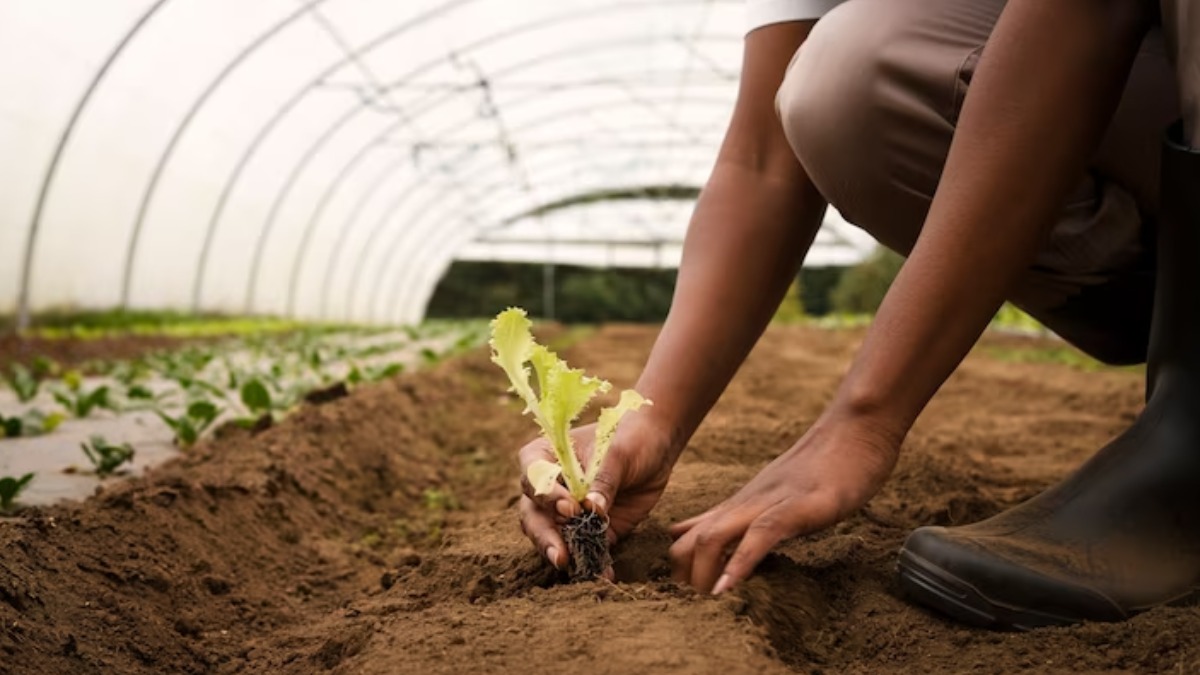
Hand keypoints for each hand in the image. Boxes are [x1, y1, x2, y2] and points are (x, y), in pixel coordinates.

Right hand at [518, 419, 675, 572]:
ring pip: (550, 536)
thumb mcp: (619, 453)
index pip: (533, 476)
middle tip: (560, 554)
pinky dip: (591, 563)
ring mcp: (565, 512)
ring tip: (572, 566)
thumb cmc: (631, 437)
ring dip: (560, 552)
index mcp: (547, 455)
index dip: (545, 494)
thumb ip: (604, 479)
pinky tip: (602, 573)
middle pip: (532, 513)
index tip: (569, 507)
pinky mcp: (588, 530)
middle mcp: (549, 487)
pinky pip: (583, 550)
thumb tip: (593, 510)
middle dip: (544, 535)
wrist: (656, 448)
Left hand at [668, 416, 898, 593]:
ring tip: (701, 608)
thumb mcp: (776, 494)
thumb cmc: (824, 465)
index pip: (688, 538)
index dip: (679, 573)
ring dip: (703, 576)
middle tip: (691, 613)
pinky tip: (729, 588)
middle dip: (683, 581)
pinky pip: (760, 534)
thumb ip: (745, 514)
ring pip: (714, 537)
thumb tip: (709, 532)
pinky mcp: (798, 506)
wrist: (857, 429)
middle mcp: (746, 504)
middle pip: (690, 542)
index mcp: (741, 505)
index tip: (684, 603)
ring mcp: (769, 503)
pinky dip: (740, 563)